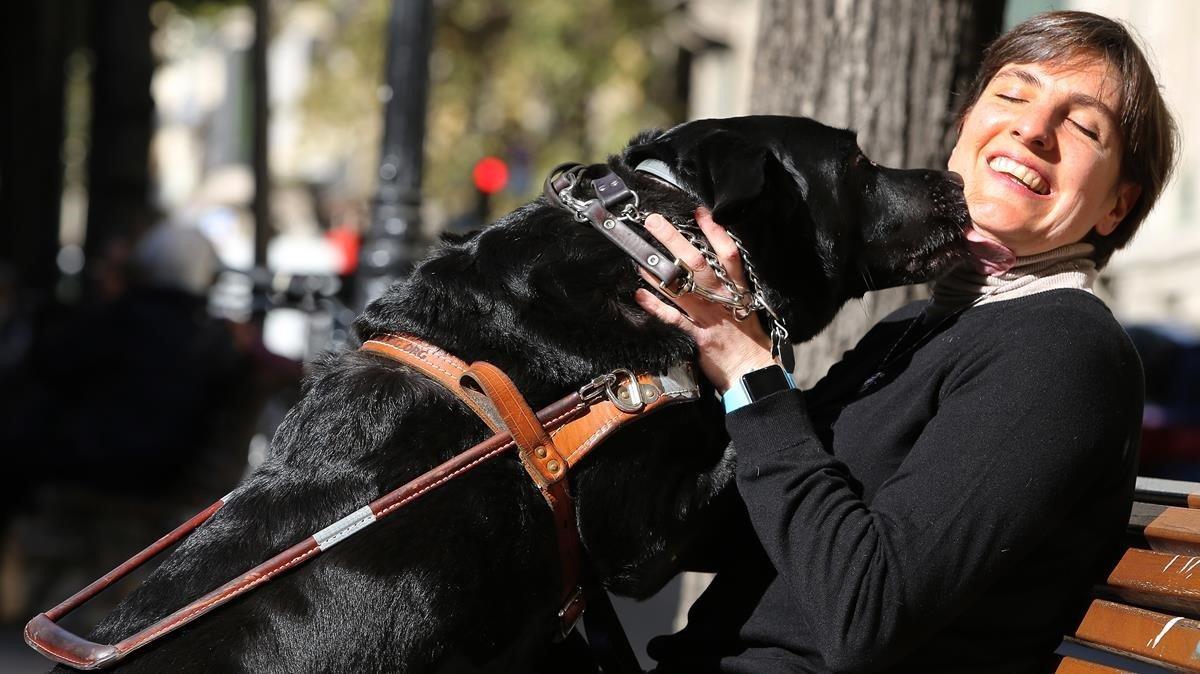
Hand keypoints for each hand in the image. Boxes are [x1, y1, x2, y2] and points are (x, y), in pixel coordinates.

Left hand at [634, 208, 775, 392]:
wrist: (752, 369)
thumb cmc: (748, 335)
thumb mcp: (745, 301)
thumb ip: (730, 280)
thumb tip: (712, 256)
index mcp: (736, 288)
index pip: (728, 253)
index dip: (714, 231)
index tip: (699, 211)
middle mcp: (722, 298)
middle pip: (697, 263)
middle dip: (674, 240)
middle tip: (654, 222)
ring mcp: (708, 316)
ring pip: (680, 287)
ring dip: (656, 270)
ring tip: (638, 255)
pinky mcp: (698, 336)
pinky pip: (673, 317)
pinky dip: (655, 306)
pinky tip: (639, 294)